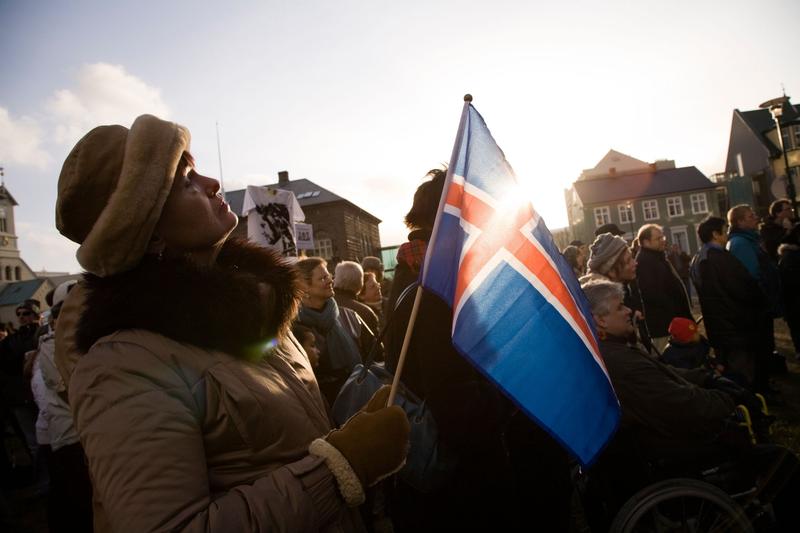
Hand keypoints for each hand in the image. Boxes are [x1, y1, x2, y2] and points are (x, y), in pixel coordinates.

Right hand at [310, 386, 409, 505]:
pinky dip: (389, 451)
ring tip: (371, 443)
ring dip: (389, 438)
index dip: (382, 413)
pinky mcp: (400, 461)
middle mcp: (405, 430)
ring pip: (398, 438)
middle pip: (398, 424)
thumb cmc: (354, 432)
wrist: (348, 461)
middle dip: (388, 425)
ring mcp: (404, 447)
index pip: (394, 409)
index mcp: (397, 415)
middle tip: (370, 431)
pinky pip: (397, 451)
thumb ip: (379, 399)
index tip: (372, 419)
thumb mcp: (364, 412)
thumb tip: (388, 387)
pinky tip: (375, 453)